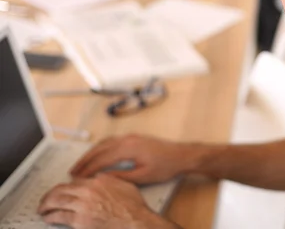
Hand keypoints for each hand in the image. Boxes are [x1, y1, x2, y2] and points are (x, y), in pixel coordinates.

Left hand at [38, 174, 176, 228]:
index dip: (66, 186)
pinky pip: (59, 216)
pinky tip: (48, 218)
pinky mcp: (80, 220)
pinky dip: (51, 217)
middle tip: (46, 199)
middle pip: (61, 189)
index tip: (63, 190)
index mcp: (99, 181)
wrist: (135, 221)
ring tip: (42, 208)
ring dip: (46, 205)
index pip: (75, 181)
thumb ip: (110, 180)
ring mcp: (83, 205)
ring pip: (57, 201)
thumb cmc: (133, 207)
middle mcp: (89, 190)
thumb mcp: (125, 185)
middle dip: (50, 194)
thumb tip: (102, 178)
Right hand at [70, 134, 191, 183]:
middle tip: (72, 171)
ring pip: (104, 143)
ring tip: (81, 165)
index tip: (77, 178)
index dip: (87, 169)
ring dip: (91, 153)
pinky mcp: (134, 137)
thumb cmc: (166, 166)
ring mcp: (131, 136)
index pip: (101, 159)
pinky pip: (111, 141)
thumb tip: (103, 178)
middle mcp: (127, 139)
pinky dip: (100, 148)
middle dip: (84, 160)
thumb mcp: (142, 176)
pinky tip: (97, 154)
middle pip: (99, 149)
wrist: (182, 155)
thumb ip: (121, 176)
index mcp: (128, 148)